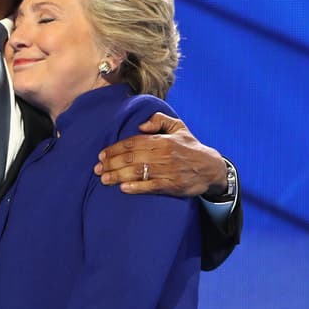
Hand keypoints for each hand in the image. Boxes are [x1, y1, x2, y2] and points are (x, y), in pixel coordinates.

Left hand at [94, 113, 227, 197]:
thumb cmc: (190, 147)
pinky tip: (123, 188)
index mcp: (162, 140)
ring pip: (138, 172)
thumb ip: (159, 120)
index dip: (115, 149)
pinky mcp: (172, 186)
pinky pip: (151, 186)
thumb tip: (141, 126)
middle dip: (111, 163)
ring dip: (118, 176)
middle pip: (131, 158)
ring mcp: (167, 171)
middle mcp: (163, 154)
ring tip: (104, 179)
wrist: (211, 168)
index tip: (102, 155)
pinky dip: (136, 187)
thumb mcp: (178, 126)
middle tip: (97, 169)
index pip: (133, 143)